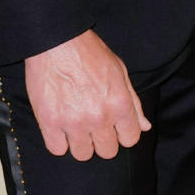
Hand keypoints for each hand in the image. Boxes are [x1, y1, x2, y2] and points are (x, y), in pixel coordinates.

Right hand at [24, 30, 150, 159]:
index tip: (114, 125)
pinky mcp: (50, 123)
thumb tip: (144, 127)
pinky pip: (57, 149)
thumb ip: (133, 102)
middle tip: (93, 121)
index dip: (123, 132)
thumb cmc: (89, 52)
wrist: (57, 40)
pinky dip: (58, 140)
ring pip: (83, 154)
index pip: (130, 139)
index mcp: (119, 103)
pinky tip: (60, 123)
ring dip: (80, 141)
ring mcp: (74, 122)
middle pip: (107, 151)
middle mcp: (99, 117)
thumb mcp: (119, 70)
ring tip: (75, 122)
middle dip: (102, 139)